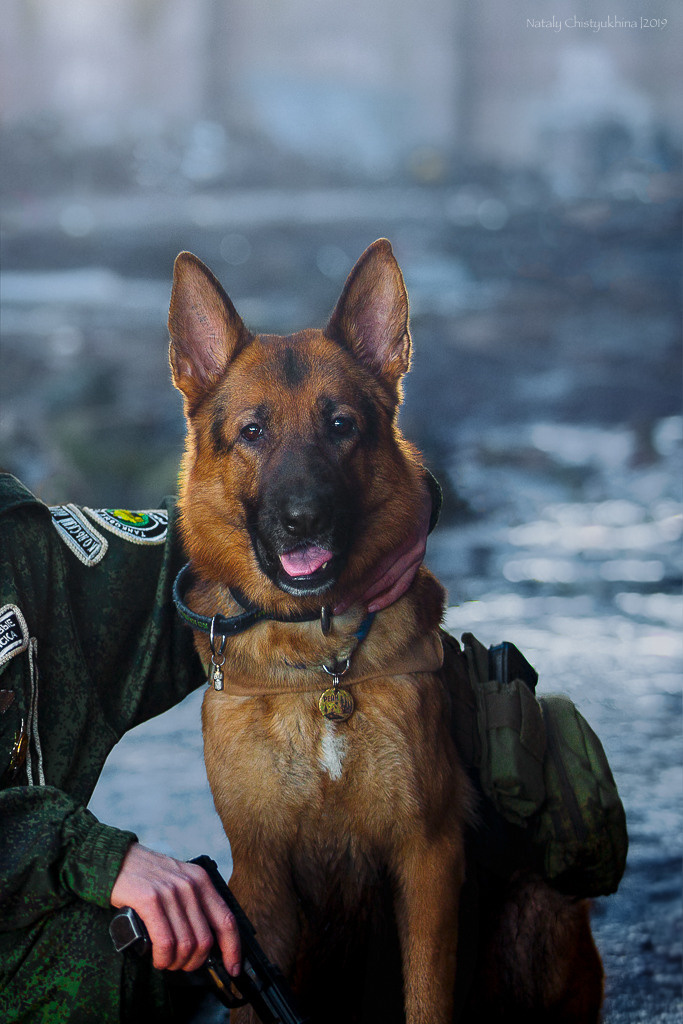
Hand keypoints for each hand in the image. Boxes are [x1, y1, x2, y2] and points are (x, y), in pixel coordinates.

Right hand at [110, 843, 240, 975]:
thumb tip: (206, 942)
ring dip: (176, 963)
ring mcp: (171, 892)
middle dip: (194, 962)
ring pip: (186, 944)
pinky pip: (165, 941)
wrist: (117, 860)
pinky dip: (163, 957)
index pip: (227, 920)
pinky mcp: (149, 900)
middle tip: (182, 965)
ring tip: (166, 962)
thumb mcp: (180, 881)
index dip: (233, 949)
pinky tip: (158, 958)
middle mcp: (190, 885)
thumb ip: (194, 904)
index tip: (233, 968)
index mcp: (202, 881)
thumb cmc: (148, 876)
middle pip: (205, 940)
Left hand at [335, 478, 430, 614]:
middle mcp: (404, 541)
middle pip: (374, 574)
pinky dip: (388, 597)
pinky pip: (403, 583)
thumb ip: (351, 521)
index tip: (328, 589)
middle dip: (352, 592)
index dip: (346, 577)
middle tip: (333, 606)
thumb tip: (326, 536)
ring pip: (388, 581)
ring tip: (347, 607)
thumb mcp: (369, 504)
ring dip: (367, 597)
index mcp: (389, 527)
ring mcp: (414, 551)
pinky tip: (372, 606)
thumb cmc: (387, 499)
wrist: (420, 492)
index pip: (365, 560)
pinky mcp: (418, 557)